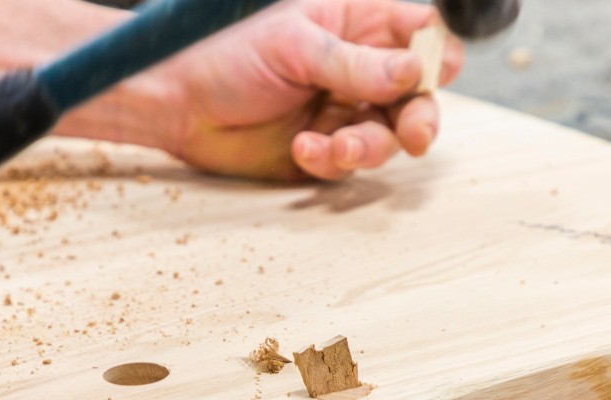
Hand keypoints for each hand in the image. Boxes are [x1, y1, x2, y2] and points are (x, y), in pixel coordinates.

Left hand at [148, 0, 463, 179]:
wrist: (174, 101)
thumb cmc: (224, 52)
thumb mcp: (294, 46)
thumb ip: (355, 63)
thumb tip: (413, 72)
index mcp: (355, 23)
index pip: (418, 35)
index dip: (435, 56)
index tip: (432, 75)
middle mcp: (356, 69)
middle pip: (416, 96)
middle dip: (419, 118)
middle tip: (413, 135)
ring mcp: (340, 111)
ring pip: (386, 137)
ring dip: (369, 146)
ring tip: (336, 146)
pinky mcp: (321, 151)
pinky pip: (348, 164)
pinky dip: (331, 161)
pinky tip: (303, 150)